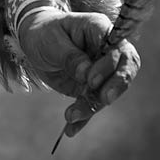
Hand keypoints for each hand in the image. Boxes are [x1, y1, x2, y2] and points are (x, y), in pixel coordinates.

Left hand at [15, 8, 139, 138]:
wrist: (34, 40)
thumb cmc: (44, 33)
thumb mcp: (51, 41)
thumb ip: (70, 56)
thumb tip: (86, 73)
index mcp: (99, 30)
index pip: (117, 47)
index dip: (110, 65)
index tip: (91, 80)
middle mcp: (106, 50)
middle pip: (125, 68)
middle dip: (117, 86)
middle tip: (104, 100)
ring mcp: (101, 70)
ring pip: (107, 91)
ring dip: (91, 106)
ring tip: (70, 117)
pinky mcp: (91, 88)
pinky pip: (93, 104)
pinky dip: (83, 118)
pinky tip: (71, 130)